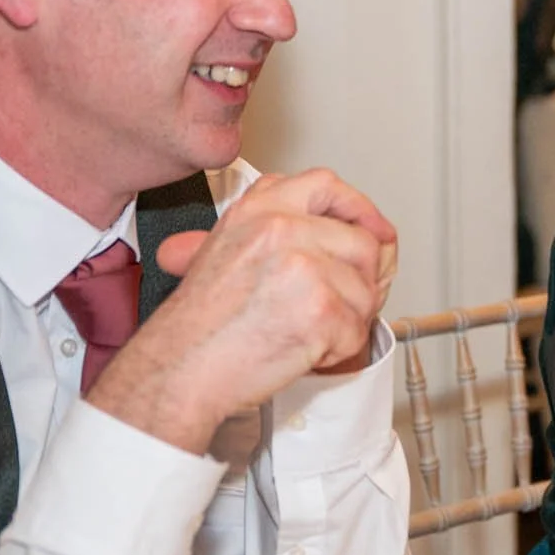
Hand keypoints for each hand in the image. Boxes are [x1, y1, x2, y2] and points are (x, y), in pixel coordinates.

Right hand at [92, 170, 398, 451]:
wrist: (180, 369)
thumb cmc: (198, 324)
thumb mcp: (225, 250)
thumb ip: (274, 230)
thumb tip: (341, 230)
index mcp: (260, 210)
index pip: (326, 186)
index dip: (358, 208)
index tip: (373, 228)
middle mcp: (283, 228)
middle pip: (362, 243)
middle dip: (359, 281)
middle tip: (334, 305)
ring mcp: (304, 266)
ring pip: (366, 290)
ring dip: (347, 319)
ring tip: (305, 331)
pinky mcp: (321, 308)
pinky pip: (359, 329)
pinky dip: (338, 349)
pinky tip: (304, 349)